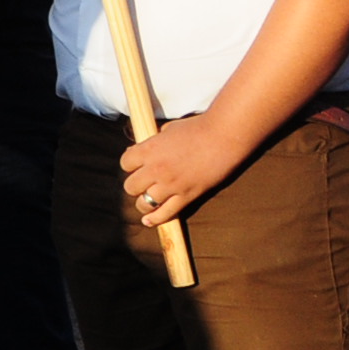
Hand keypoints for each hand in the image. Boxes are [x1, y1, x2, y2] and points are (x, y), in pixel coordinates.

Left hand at [119, 114, 252, 227]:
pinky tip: (149, 221)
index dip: (130, 164)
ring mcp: (171, 184)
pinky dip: (155, 218)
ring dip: (143, 203)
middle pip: (130, 186)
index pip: (125, 163)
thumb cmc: (197, 128)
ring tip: (145, 202)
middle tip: (143, 183)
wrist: (223, 137)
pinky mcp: (187, 196)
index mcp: (148, 149)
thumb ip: (153, 141)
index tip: (136, 165)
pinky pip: (166, 213)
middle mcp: (155, 169)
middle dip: (135, 185)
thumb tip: (140, 149)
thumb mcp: (168, 130)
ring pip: (144, 202)